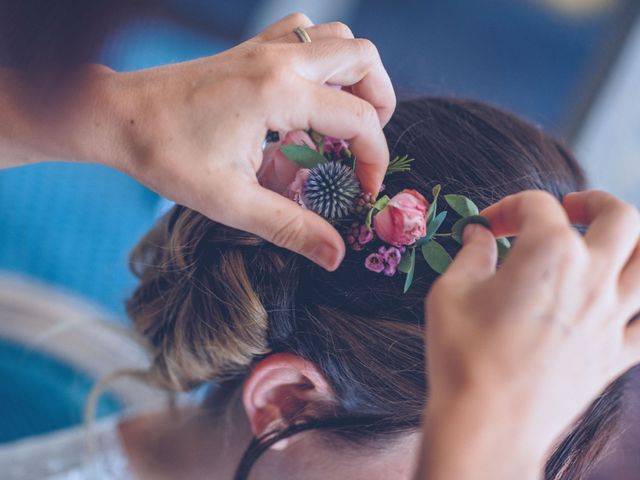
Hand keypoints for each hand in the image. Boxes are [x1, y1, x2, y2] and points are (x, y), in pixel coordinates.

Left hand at [93, 13, 394, 270]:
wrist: (119, 117)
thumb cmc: (167, 155)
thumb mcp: (231, 202)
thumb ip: (290, 227)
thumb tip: (335, 255)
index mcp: (279, 93)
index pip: (359, 118)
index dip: (374, 158)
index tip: (363, 189)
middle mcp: (278, 60)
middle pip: (363, 57)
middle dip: (380, 101)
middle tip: (364, 143)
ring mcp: (263, 48)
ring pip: (336, 38)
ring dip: (354, 74)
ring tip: (343, 117)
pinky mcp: (249, 49)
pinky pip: (303, 34)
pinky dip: (320, 60)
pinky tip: (306, 96)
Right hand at [418, 190, 639, 478]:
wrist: (487, 423)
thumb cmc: (462, 355)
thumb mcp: (449, 292)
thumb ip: (469, 254)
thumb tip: (477, 236)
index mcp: (549, 253)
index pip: (536, 206)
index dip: (507, 208)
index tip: (488, 226)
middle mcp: (591, 276)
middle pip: (620, 217)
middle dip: (594, 202)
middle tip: (569, 208)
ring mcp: (612, 317)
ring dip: (633, 242)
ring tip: (608, 242)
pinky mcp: (616, 354)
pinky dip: (637, 305)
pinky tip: (617, 301)